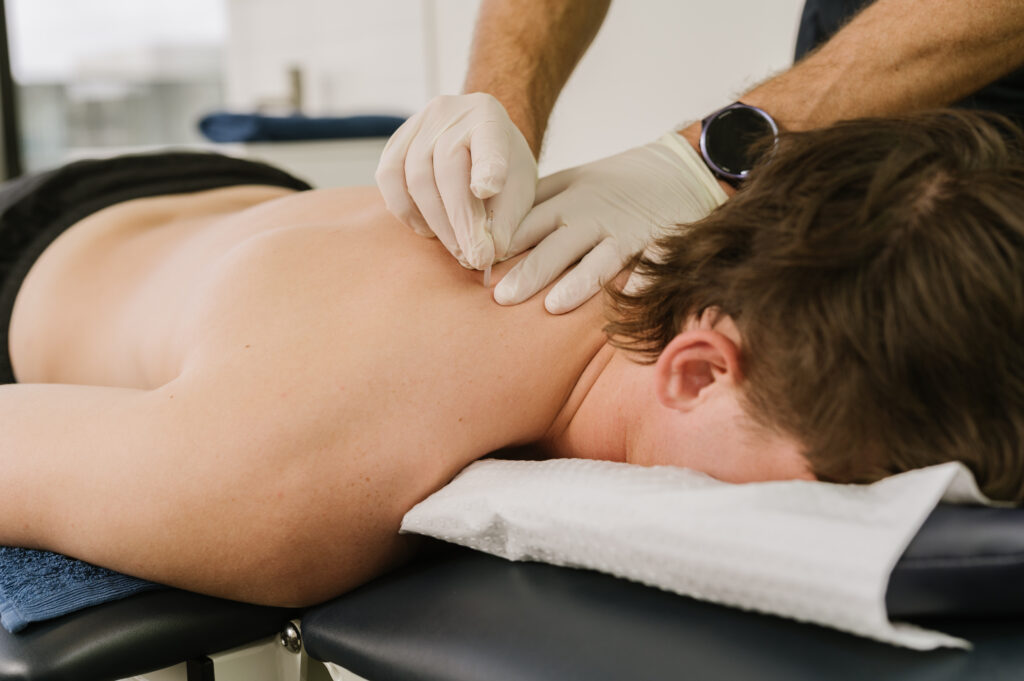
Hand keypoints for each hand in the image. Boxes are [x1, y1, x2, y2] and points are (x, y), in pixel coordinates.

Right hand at [375, 93, 537, 268]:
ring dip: (436, 222)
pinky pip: (389, 179)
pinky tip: (427, 229)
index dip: (487, 165)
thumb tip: (490, 253)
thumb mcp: (518, 188)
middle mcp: (451, 113)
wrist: (477, 137)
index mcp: (489, 117)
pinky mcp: (394, 142)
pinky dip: (406, 211)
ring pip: (415, 177)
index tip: (487, 190)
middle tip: (475, 258)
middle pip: (447, 167)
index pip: (489, 140)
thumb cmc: (501, 167)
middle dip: (460, 220)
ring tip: (457, 249)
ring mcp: (418, 124)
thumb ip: (507, 218)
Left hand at [494, 132, 728, 312]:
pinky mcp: (658, 244)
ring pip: (598, 259)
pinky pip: (649, 265)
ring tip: (551, 306)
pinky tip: (626, 300)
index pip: (527, 221)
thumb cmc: (618, 184)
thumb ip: (538, 204)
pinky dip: (640, 282)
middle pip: (554, 243)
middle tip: (499, 297)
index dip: (502, 243)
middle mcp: (592, 214)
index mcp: (567, 198)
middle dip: (528, 269)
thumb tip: (489, 226)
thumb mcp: (574, 182)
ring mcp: (625, 231)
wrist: (681, 168)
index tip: (476, 265)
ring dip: (576, 283)